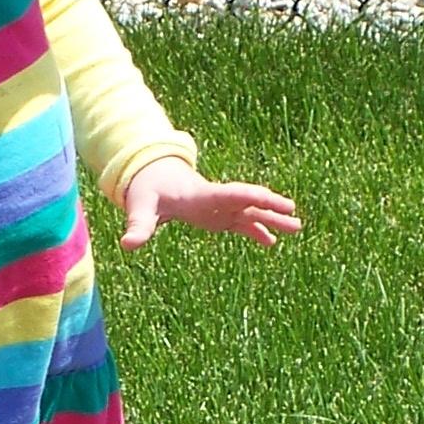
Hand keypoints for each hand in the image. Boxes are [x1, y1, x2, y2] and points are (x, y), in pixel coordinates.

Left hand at [117, 158, 302, 250]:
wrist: (151, 178)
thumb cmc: (146, 191)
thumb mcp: (140, 207)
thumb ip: (138, 225)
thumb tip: (127, 244)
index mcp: (204, 195)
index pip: (234, 194)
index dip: (257, 197)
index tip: (278, 202)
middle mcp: (217, 199)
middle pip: (249, 202)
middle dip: (271, 207)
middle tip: (294, 215)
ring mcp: (220, 208)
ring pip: (251, 213)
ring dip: (271, 220)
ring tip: (296, 228)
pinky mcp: (218, 217)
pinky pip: (242, 224)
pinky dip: (256, 232)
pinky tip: (271, 243)